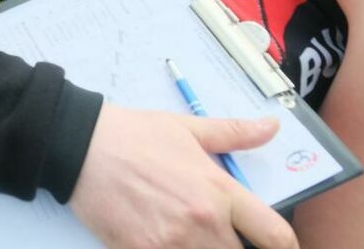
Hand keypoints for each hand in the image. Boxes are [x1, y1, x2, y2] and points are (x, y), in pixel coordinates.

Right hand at [71, 103, 295, 248]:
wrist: (77, 146)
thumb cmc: (133, 135)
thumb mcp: (185, 128)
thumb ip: (233, 134)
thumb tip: (272, 127)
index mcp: (218, 190)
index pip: (275, 235)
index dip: (285, 248)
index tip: (279, 248)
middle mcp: (202, 221)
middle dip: (235, 248)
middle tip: (220, 235)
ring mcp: (170, 242)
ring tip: (189, 236)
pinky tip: (162, 241)